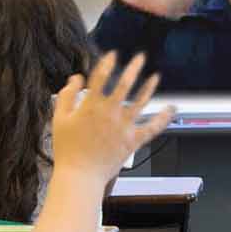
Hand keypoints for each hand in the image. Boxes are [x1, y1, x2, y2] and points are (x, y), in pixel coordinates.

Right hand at [52, 52, 176, 179]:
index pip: (101, 77)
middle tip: (140, 58)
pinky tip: (171, 109)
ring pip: (141, 102)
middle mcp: (110, 113)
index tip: (112, 55)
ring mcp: (124, 127)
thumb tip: (75, 79)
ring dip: (149, 87)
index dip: (107, 63)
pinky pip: (152, 128)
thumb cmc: (67, 149)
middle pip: (125, 84)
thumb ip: (66, 96)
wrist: (80, 175)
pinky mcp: (133, 141)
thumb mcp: (59, 119)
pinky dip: (164, 118)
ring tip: (155, 77)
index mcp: (91, 106)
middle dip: (133, 68)